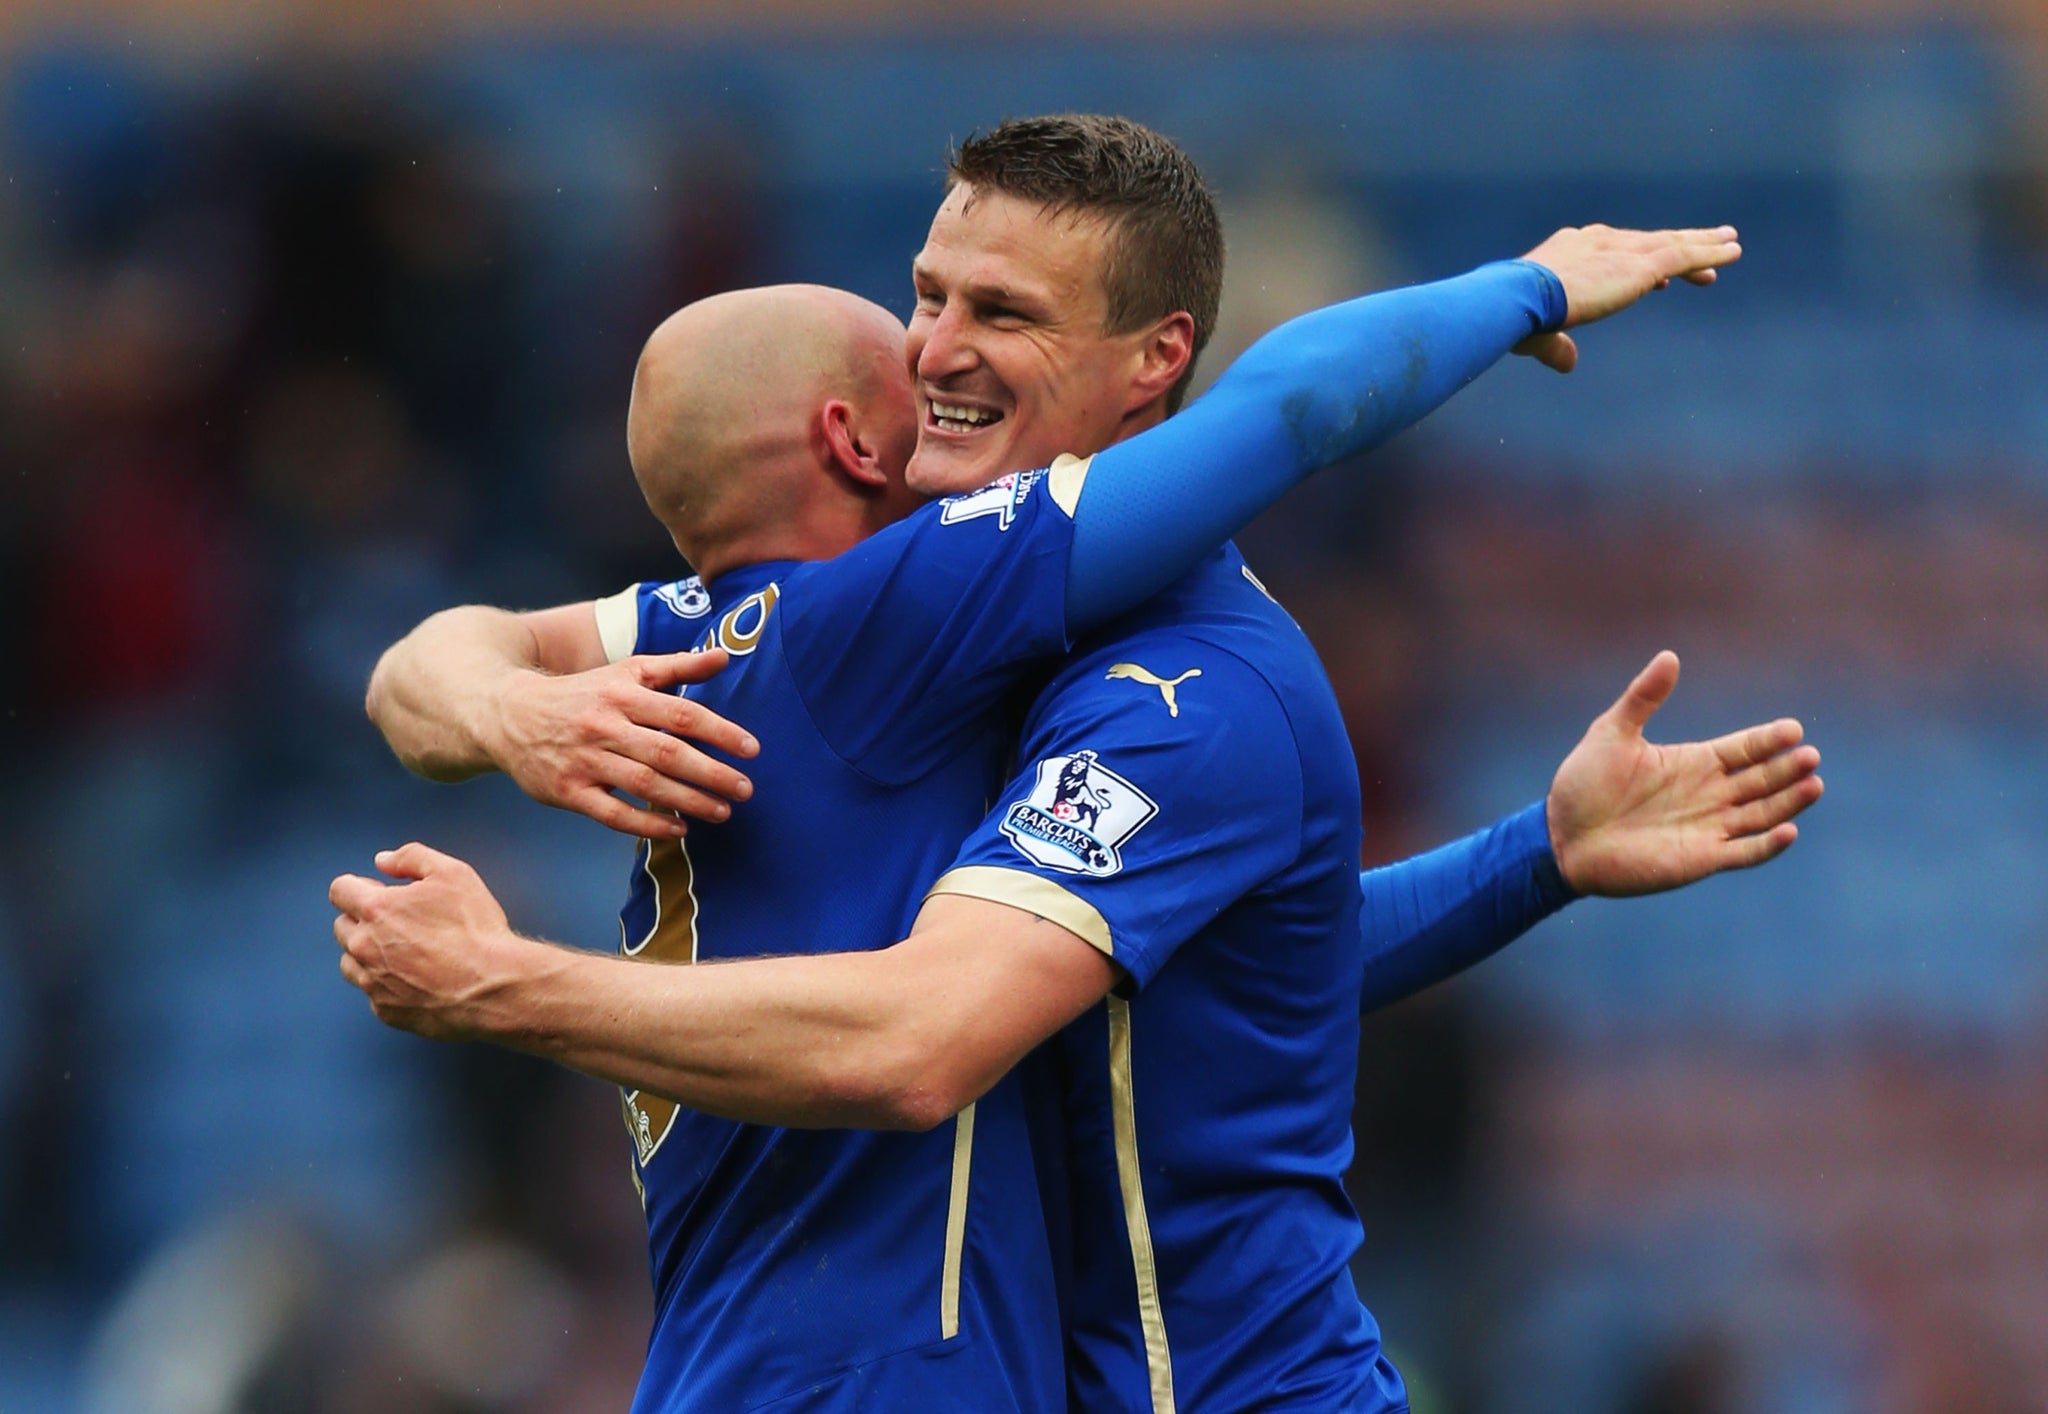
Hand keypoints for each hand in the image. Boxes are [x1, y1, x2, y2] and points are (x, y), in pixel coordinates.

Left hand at [331, 843, 535, 1039]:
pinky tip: (417, 979)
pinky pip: (373, 992)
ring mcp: (372, 982)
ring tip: (405, 953)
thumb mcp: (453, 874)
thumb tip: (382, 860)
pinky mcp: (385, 1011)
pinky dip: (386, 984)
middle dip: (363, 919)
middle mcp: (364, 946)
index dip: (359, 886)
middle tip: (400, 922)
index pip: (339, 890)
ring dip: (367, 954)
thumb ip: (412, 857)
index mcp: (376, 909)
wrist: (493, 987)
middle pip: (341, 927)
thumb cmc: (476, 929)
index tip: (379, 892)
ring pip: (350, 963)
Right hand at [486, 649, 758, 837]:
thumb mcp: (625, 671)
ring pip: (645, 783)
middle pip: (668, 752)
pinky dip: (648, 823)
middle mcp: (605, 726)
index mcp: (623, 693)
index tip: (752, 749)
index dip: (720, 732)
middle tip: (746, 789)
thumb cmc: (581, 693)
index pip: (682, 713)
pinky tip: (678, 829)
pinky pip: (613, 814)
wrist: (508, 713)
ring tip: (723, 811)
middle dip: (712, 772)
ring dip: (688, 800)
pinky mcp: (567, 791)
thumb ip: (676, 666)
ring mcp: (585, 760)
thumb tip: (724, 656)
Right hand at [1512, 223, 1741, 372]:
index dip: (1639, 262)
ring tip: (1731, 242)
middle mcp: (1599, 242)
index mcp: (1572, 250)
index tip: (1659, 278)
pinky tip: (1733, 252)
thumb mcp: (1539, 332)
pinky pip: (1682, 256)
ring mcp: (1622, 252)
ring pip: (1672, 244)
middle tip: (1708, 244)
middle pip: (1648, 243)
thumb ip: (1558, 347)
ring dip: (1703, 244)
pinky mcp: (1639, 266)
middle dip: (1677, 245)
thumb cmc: (1517, 315)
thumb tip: (1569, 365)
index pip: (1615, 252)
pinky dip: (1709, 253)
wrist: (1519, 296)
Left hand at [1546, 651, 1822, 896]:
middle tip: (1810, 756)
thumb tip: (1669, 656)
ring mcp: (1709, 828)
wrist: (1561, 837)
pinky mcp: (1701, 859)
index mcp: (1694, 763)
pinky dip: (1768, 845)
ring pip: (1762, 814)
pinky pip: (1744, 853)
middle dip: (1787, 768)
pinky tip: (1788, 830)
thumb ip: (1642, 697)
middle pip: (1761, 780)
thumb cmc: (1583, 785)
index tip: (1794, 729)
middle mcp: (1709, 794)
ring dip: (1789, 802)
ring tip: (1813, 784)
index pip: (1744, 749)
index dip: (1769, 740)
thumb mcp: (1611, 733)